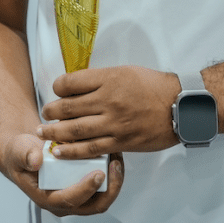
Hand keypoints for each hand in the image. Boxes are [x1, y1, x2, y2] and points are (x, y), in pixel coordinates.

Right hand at [0, 132, 122, 216]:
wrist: (25, 153)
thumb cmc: (20, 154)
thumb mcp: (18, 150)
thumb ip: (25, 155)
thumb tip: (36, 161)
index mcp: (46, 198)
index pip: (70, 200)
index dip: (86, 189)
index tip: (98, 173)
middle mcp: (63, 203)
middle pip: (94, 206)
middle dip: (110, 188)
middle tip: (115, 165)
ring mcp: (76, 197)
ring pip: (102, 199)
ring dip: (114, 181)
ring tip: (117, 157)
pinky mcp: (84, 188)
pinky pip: (103, 189)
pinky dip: (111, 175)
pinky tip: (113, 155)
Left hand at [38, 65, 180, 154]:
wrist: (180, 106)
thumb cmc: (152, 86)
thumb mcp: (125, 72)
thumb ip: (100, 79)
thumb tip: (76, 86)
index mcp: (108, 79)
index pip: (71, 82)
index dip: (58, 87)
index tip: (56, 91)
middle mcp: (108, 100)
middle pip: (68, 107)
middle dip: (51, 111)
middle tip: (44, 114)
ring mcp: (114, 123)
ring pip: (75, 130)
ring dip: (54, 132)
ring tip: (43, 132)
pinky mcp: (121, 142)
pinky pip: (91, 148)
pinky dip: (72, 151)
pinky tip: (59, 151)